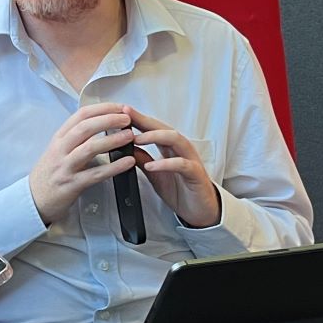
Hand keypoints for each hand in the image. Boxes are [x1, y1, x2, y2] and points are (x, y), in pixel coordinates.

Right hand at [27, 103, 139, 223]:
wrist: (33, 199)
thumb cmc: (49, 174)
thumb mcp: (57, 151)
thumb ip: (75, 138)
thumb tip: (101, 123)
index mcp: (59, 138)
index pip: (81, 115)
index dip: (102, 108)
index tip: (119, 107)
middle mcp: (60, 150)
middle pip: (85, 128)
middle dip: (108, 120)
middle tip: (127, 119)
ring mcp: (65, 167)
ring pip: (89, 148)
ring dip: (112, 140)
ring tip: (130, 136)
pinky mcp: (72, 185)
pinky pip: (95, 174)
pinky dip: (114, 167)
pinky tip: (128, 162)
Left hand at [123, 105, 221, 229]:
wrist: (200, 211)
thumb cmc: (180, 190)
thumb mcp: (154, 174)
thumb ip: (142, 159)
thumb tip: (125, 147)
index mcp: (170, 148)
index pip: (153, 128)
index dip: (138, 119)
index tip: (121, 112)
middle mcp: (181, 149)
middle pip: (163, 128)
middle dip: (144, 120)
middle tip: (126, 116)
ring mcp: (190, 159)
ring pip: (175, 139)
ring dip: (154, 137)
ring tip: (136, 139)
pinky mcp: (196, 173)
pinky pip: (182, 164)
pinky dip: (166, 163)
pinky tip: (152, 165)